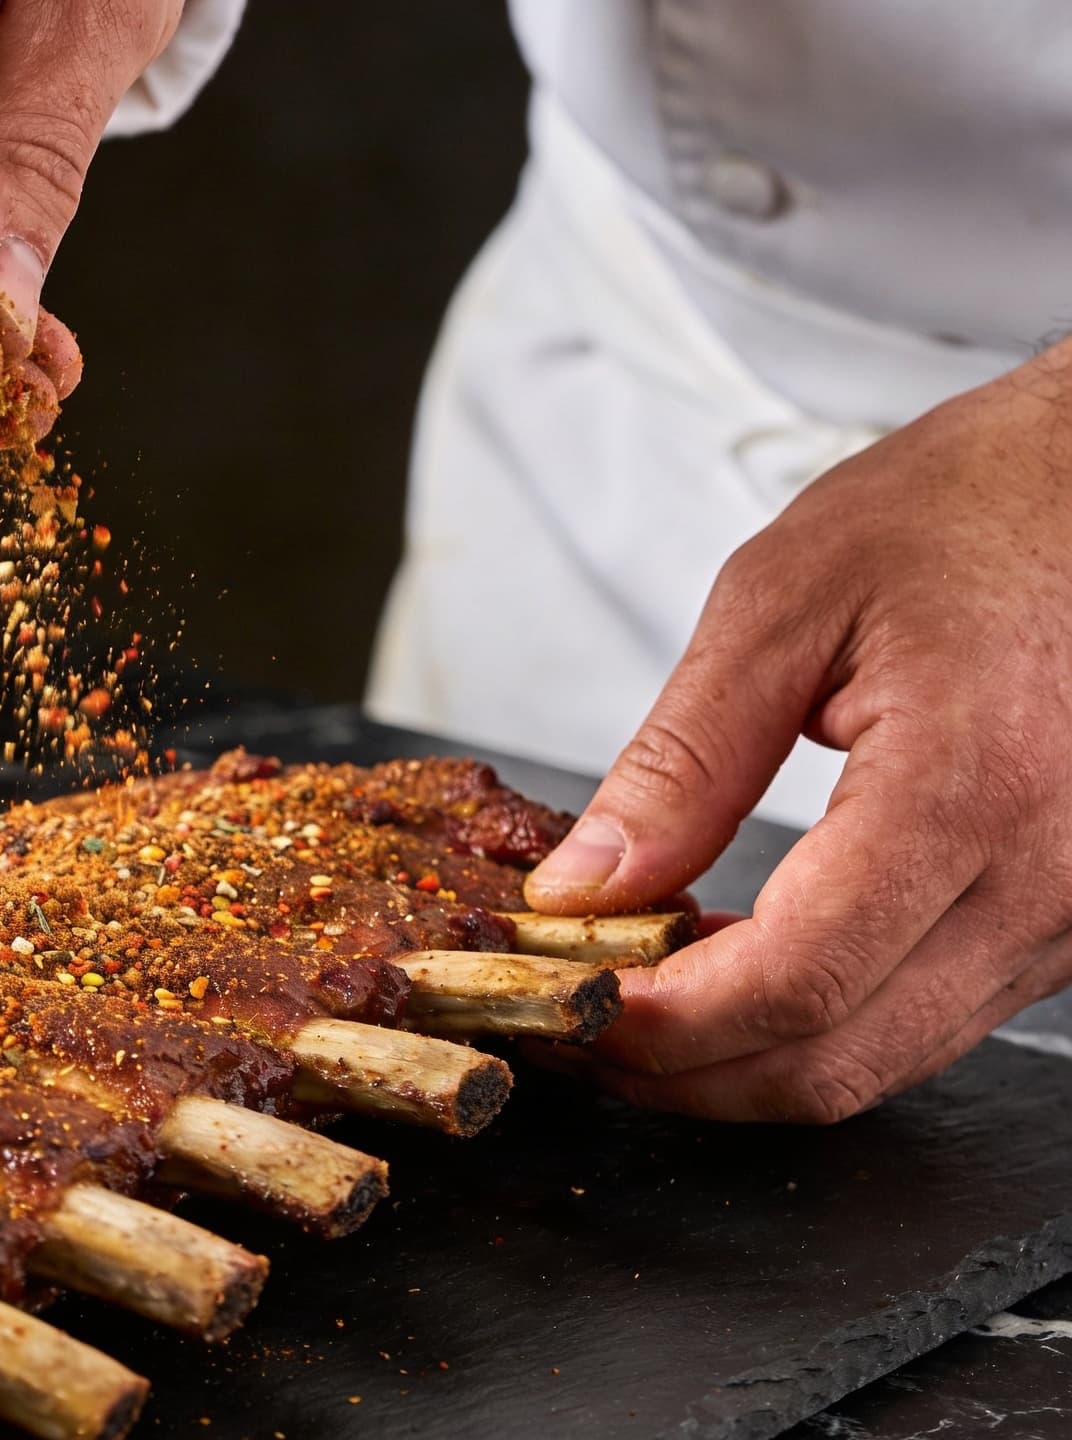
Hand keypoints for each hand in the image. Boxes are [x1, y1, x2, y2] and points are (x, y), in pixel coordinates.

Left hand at [523, 339, 1071, 1121]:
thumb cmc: (972, 510)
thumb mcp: (786, 600)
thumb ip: (680, 761)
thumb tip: (585, 886)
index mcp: (973, 792)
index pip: (795, 983)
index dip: (662, 1022)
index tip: (565, 1004)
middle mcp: (1049, 882)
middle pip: (836, 1060)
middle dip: (684, 1069)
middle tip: (572, 1017)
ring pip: (884, 1061)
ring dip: (745, 1054)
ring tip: (634, 987)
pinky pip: (931, 1017)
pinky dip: (820, 1018)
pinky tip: (736, 963)